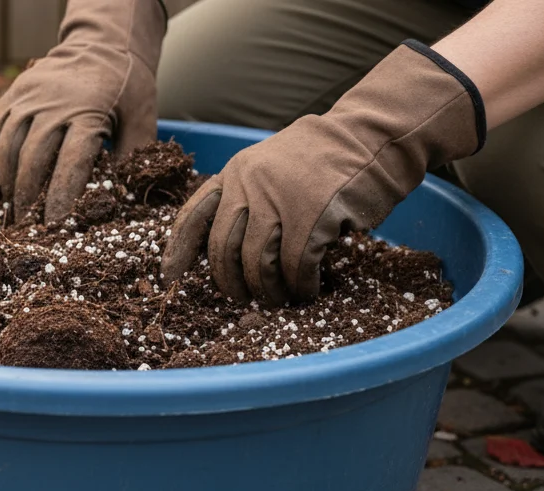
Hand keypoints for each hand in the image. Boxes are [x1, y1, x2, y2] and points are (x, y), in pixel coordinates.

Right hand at [0, 0, 165, 222]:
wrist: (101, 44)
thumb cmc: (125, 88)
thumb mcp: (141, 117)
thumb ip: (133, 156)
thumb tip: (124, 198)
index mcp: (89, 113)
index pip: (71, 162)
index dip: (60, 196)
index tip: (53, 224)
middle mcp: (54, 104)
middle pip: (33, 157)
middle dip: (27, 196)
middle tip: (26, 225)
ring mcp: (30, 96)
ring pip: (9, 145)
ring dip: (8, 179)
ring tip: (13, 206)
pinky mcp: (14, 93)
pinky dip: (0, 156)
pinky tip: (8, 175)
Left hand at [161, 42, 484, 304]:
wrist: (374, 135)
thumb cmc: (325, 161)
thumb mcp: (271, 167)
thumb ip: (247, 199)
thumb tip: (227, 254)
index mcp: (235, 173)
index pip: (194, 215)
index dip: (178, 250)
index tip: (169, 277)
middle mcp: (249, 185)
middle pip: (224, 249)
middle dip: (230, 283)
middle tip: (242, 300)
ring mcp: (280, 199)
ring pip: (257, 262)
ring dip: (268, 289)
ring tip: (280, 298)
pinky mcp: (313, 216)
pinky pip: (295, 265)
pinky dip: (299, 285)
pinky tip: (307, 290)